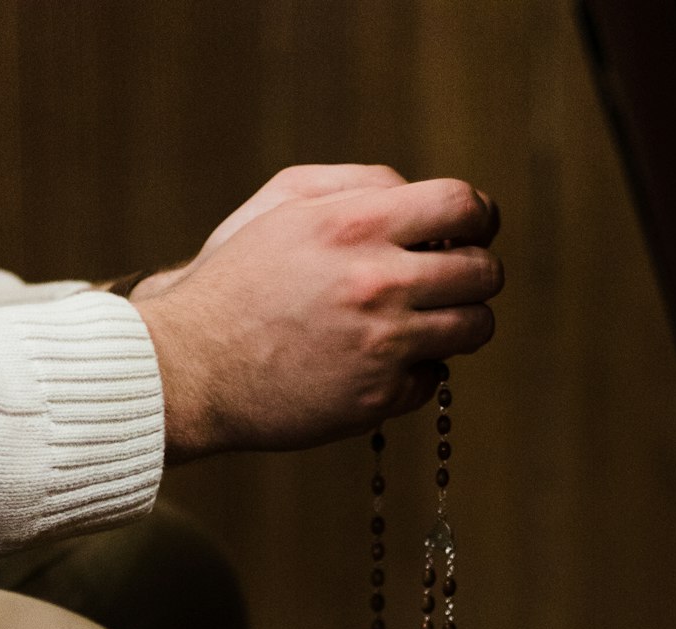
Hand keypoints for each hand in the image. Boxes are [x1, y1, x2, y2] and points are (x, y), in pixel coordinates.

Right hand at [135, 173, 502, 462]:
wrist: (191, 367)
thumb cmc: (235, 279)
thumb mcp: (281, 203)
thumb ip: (356, 184)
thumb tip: (417, 195)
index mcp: (355, 224)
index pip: (463, 206)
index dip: (481, 217)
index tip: (474, 230)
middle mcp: (378, 282)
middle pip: (484, 272)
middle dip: (477, 273)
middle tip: (456, 281)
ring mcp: (383, 344)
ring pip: (474, 328)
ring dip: (462, 323)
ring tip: (430, 322)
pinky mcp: (379, 396)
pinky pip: (434, 378)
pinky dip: (417, 371)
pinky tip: (381, 362)